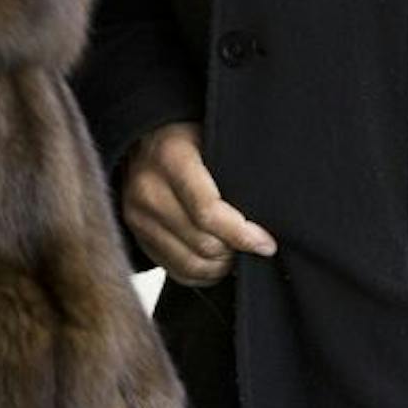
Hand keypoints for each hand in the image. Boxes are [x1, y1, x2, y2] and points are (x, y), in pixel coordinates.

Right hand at [119, 122, 276, 285]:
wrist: (146, 135)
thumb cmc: (191, 134)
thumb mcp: (215, 135)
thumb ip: (235, 169)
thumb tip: (271, 209)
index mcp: (171, 158)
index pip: (208, 211)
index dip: (242, 234)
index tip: (267, 243)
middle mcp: (147, 189)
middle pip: (202, 242)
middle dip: (235, 250)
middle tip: (255, 244)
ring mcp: (137, 216)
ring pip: (189, 263)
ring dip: (220, 266)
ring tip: (237, 252)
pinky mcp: (136, 234)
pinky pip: (174, 270)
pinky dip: (201, 273)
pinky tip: (217, 261)